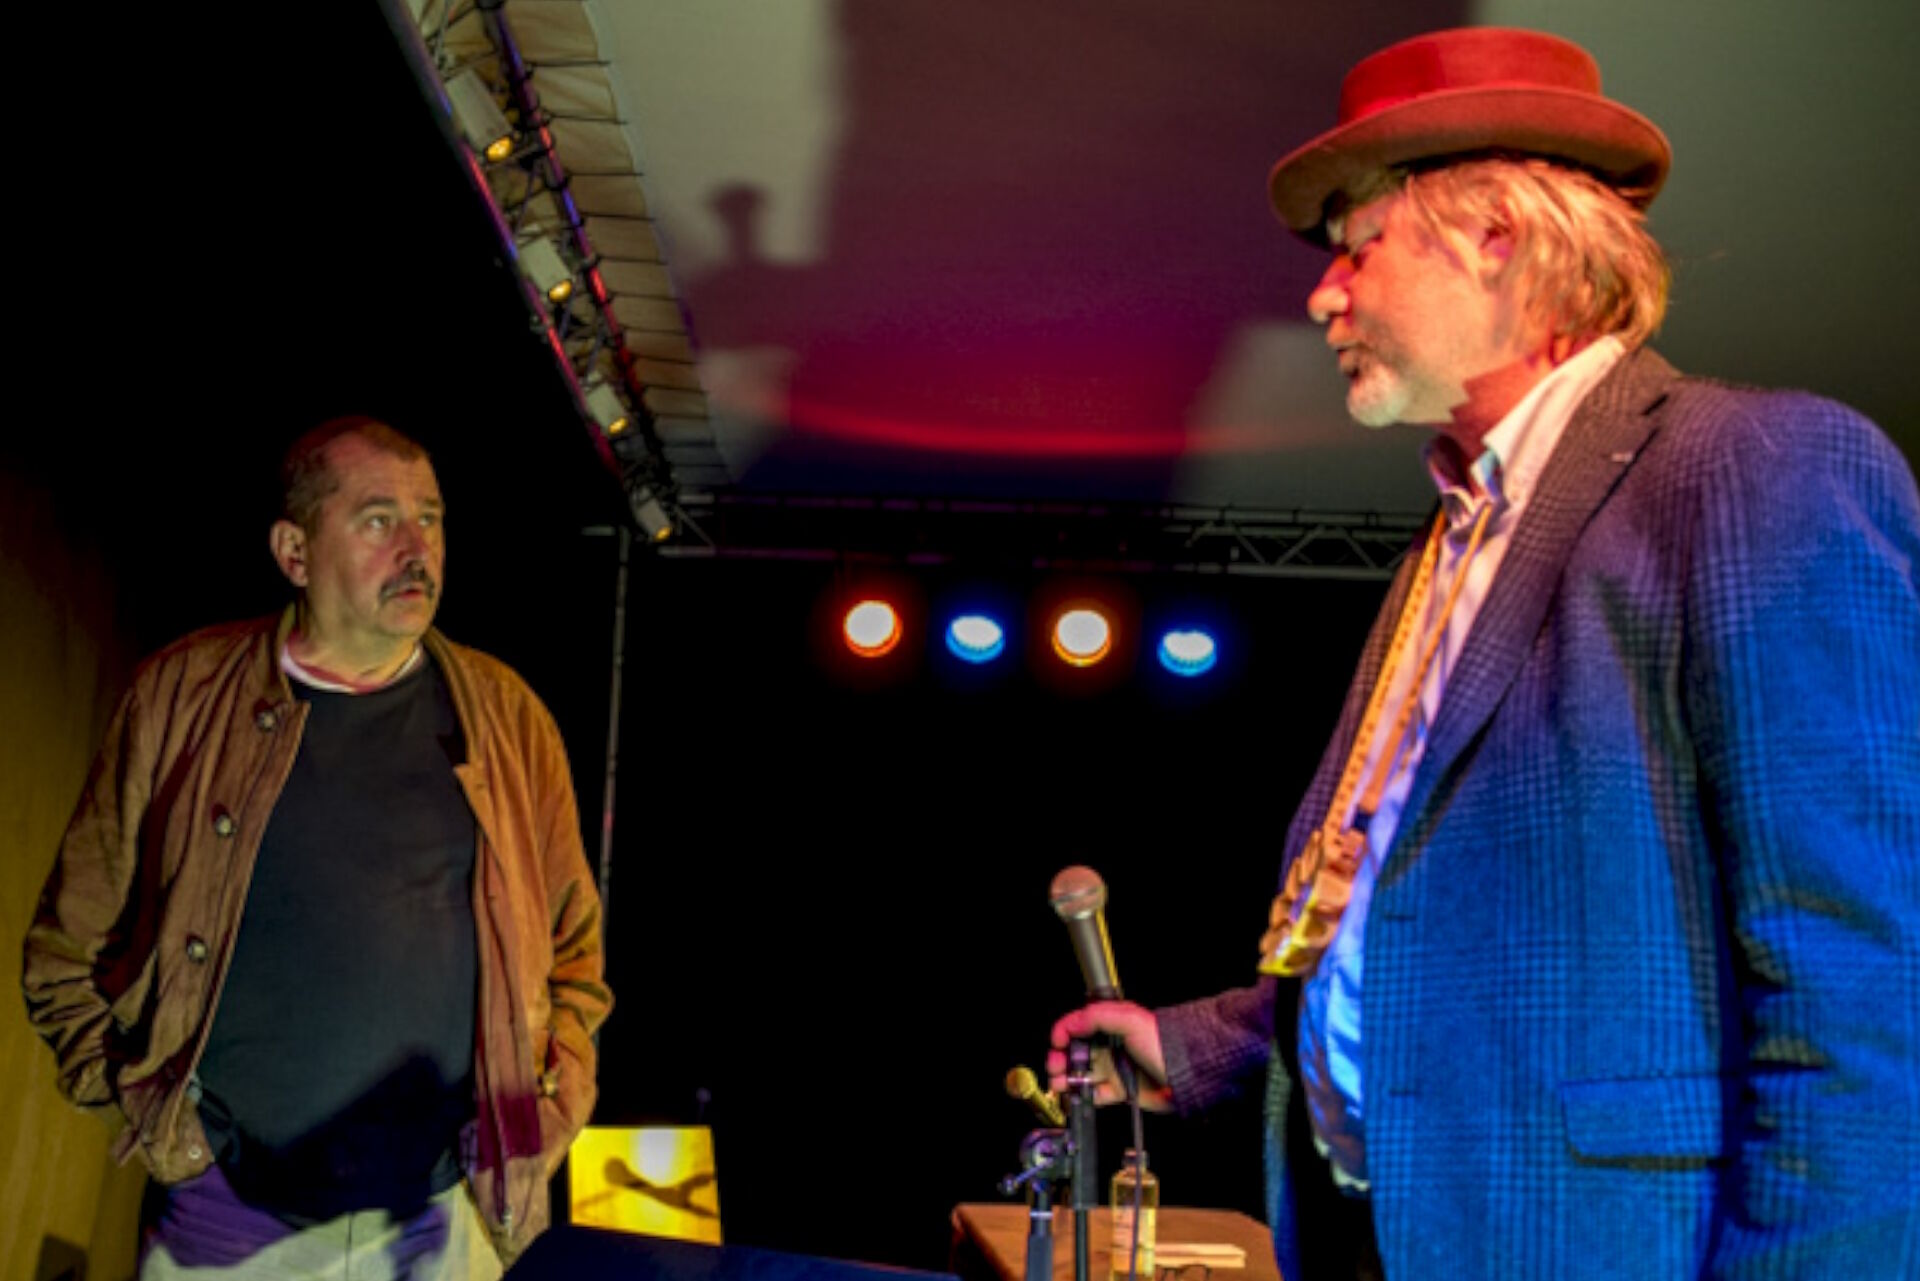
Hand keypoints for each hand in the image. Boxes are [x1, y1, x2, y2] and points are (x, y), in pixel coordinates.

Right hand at [1046, 1000, 1172, 1110]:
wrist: (1186, 1075)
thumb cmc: (1164, 1043)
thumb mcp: (1131, 1020)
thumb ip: (1099, 1017)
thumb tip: (1073, 1023)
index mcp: (1111, 1025)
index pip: (1078, 1025)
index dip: (1063, 1032)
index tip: (1057, 1044)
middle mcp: (1109, 1046)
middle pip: (1074, 1051)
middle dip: (1059, 1058)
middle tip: (1055, 1067)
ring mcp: (1114, 1068)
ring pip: (1080, 1073)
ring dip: (1066, 1078)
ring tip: (1060, 1084)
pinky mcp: (1119, 1090)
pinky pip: (1094, 1094)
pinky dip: (1081, 1096)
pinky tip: (1075, 1097)